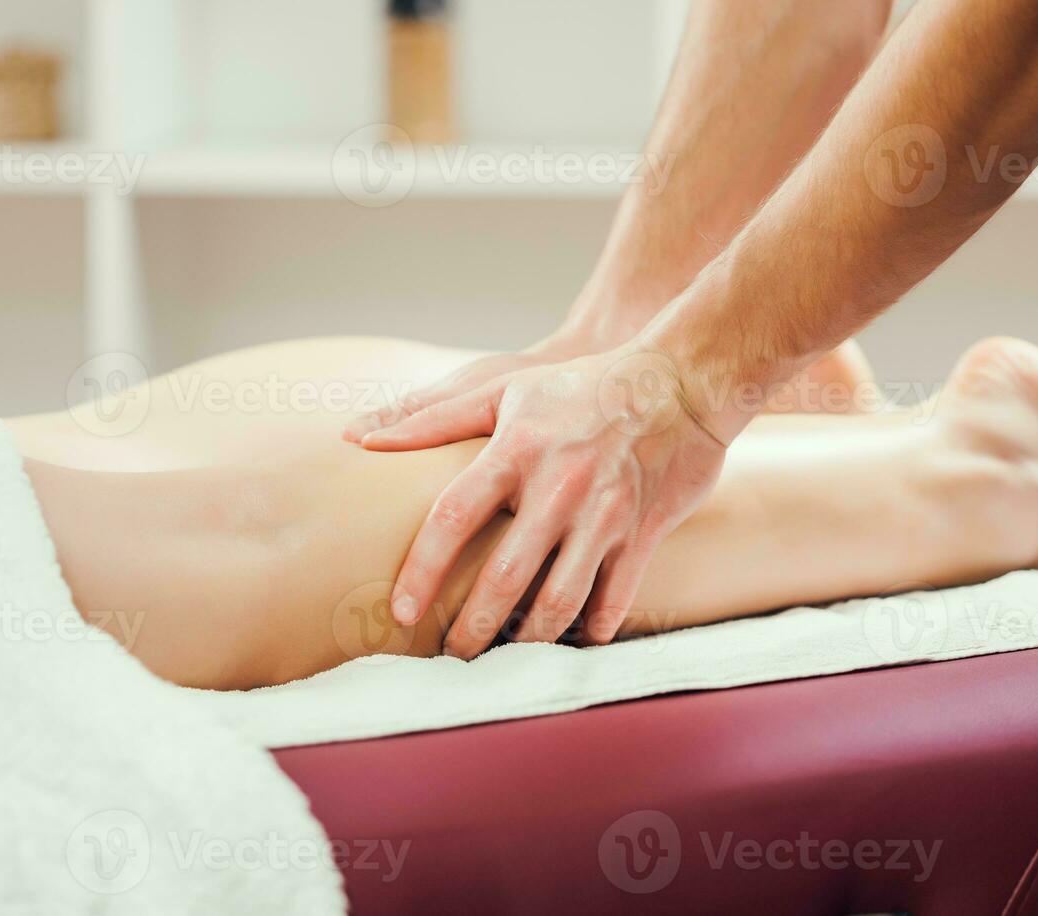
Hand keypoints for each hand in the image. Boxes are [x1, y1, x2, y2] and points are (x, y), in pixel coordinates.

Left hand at [349, 346, 728, 657]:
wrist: (681, 380)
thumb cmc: (579, 386)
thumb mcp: (503, 389)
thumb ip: (430, 418)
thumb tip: (356, 438)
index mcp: (517, 450)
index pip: (454, 517)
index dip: (423, 569)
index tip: (402, 610)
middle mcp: (560, 486)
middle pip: (505, 577)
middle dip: (472, 628)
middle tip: (452, 657)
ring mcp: (606, 513)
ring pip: (560, 601)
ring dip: (528, 640)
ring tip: (505, 657)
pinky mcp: (645, 532)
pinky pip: (615, 599)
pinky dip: (591, 631)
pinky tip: (570, 644)